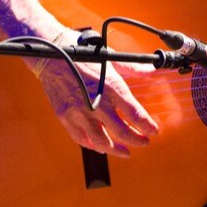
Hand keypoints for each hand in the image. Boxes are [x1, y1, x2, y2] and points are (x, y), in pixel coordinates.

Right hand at [33, 37, 160, 156]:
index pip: (136, 114)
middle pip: (122, 132)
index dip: (147, 126)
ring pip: (102, 141)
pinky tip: (101, 147)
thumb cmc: (82, 55)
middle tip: (144, 142)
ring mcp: (80, 112)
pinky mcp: (66, 117)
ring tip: (125, 152)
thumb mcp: (112, 58)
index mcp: (112, 87)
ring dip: (116, 150)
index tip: (153, 131)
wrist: (52, 55)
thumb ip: (133, 68)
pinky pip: (82, 138)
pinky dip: (93, 146)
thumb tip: (152, 70)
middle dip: (137, 140)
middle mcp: (97, 103)